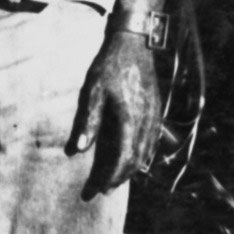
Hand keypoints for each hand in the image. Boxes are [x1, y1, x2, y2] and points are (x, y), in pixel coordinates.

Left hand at [71, 30, 161, 190]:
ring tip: (114, 179)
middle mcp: (146, 122)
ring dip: (130, 169)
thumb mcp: (92, 91)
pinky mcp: (156, 110)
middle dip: (118, 178)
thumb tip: (77, 151)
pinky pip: (151, 141)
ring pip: (146, 152)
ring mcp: (154, 116)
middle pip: (136, 160)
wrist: (133, 43)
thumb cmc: (109, 66)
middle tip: (101, 190)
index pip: (122, 159)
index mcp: (130, 119)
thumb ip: (88, 122)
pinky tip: (132, 158)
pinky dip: (141, 155)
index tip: (96, 190)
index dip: (110, 177)